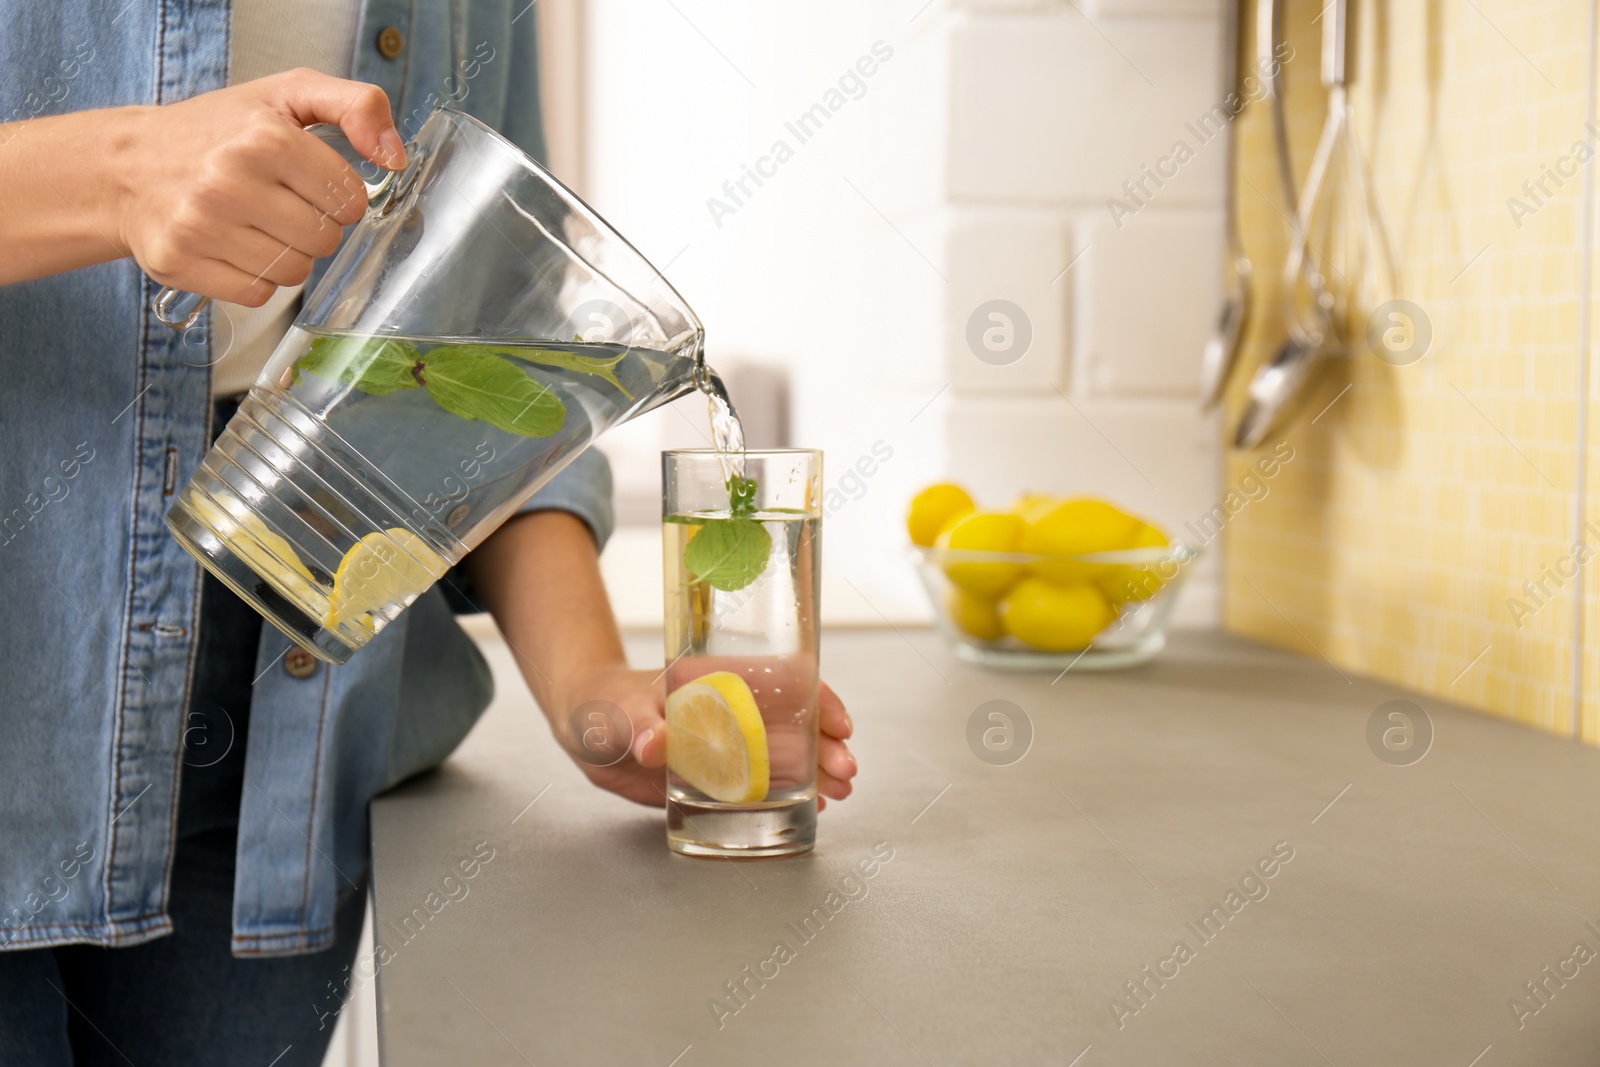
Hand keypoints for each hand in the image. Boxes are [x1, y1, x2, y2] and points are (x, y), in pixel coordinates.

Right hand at [113, 68, 405, 305]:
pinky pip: (257, 296)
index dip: (339, 196)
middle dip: (313, 227)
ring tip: (255, 225)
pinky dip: (253, 279)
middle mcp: (229, 180)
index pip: (351, 200)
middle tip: (281, 205)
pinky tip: (232, 248)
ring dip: (285, 256)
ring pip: (294, 273)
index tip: (311, 183)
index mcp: (265, 137)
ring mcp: (200, 224)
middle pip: (324, 240)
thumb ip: (356, 107)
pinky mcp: (180, 262)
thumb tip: (395, 157)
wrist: (126, 166)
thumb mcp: (288, 95)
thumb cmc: (216, 131)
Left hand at [553, 663, 857, 809]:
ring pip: (787, 755)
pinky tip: (815, 806)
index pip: (785, 682)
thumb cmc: (605, 704)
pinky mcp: (718, 776)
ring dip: (818, 771)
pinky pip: (762, 784)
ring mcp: (729, 744)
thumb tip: (654, 744)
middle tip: (846, 772)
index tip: (840, 726)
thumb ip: (639, 727)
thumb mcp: (621, 711)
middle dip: (827, 745)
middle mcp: (734, 711)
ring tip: (841, 793)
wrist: (586, 731)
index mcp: (722, 682)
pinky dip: (792, 793)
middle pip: (796, 722)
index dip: (818, 700)